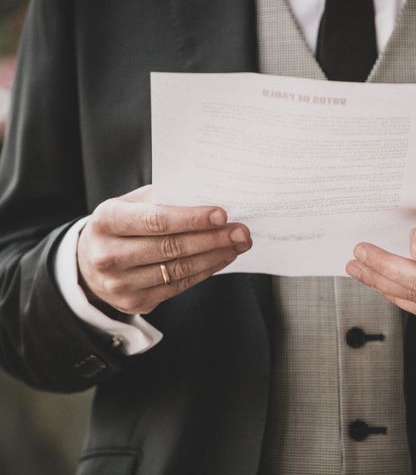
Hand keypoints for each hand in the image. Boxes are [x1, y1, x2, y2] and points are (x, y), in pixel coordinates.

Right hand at [77, 185, 250, 314]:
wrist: (89, 264)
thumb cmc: (121, 226)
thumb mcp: (131, 204)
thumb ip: (163, 199)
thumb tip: (209, 196)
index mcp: (106, 221)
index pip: (155, 221)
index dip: (191, 219)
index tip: (222, 214)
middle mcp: (108, 255)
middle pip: (171, 247)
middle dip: (212, 239)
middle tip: (241, 231)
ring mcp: (120, 284)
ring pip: (178, 269)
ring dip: (215, 256)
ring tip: (238, 244)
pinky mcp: (135, 303)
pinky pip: (179, 286)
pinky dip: (205, 271)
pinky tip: (222, 258)